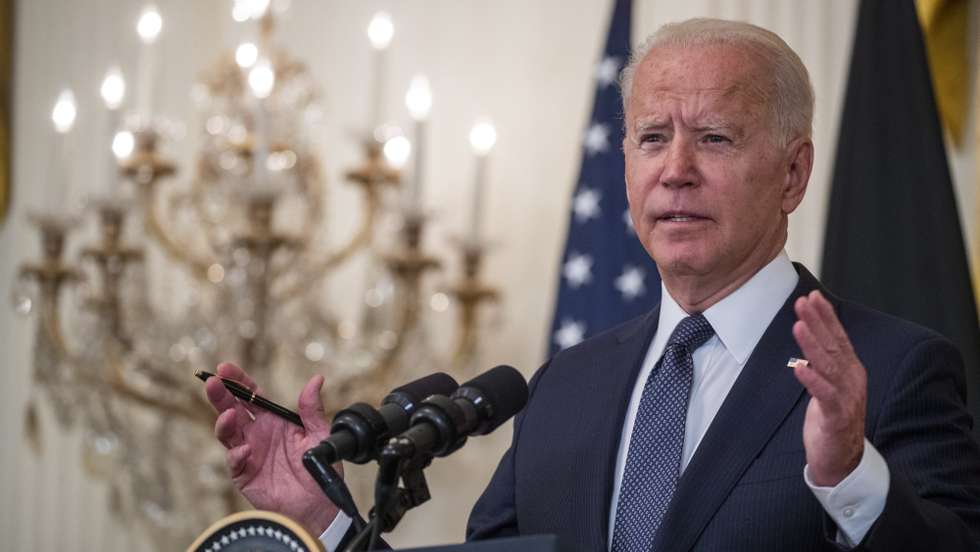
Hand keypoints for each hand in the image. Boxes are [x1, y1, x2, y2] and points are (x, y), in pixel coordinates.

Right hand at [205, 362, 339, 535]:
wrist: (319, 505)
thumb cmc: (319, 469)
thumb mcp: (320, 434)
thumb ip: (313, 409)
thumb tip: (316, 379)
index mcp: (273, 420)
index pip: (251, 395)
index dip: (238, 381)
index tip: (225, 368)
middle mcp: (258, 434)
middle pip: (233, 409)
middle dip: (221, 395)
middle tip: (212, 382)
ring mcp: (249, 454)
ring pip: (228, 433)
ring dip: (224, 423)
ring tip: (229, 415)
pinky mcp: (245, 475)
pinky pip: (236, 462)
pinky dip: (237, 455)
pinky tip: (245, 449)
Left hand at [791, 290, 866, 486]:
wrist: (841, 460)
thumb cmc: (832, 418)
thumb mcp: (828, 385)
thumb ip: (823, 362)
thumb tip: (810, 336)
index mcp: (850, 370)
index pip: (838, 337)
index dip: (826, 316)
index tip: (812, 296)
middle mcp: (851, 380)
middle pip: (833, 346)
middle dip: (818, 322)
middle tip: (802, 302)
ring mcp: (846, 398)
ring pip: (829, 366)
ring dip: (813, 345)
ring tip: (799, 326)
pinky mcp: (836, 418)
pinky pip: (824, 396)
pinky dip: (812, 380)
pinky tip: (800, 368)